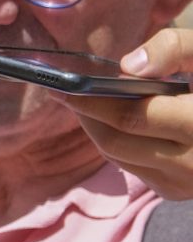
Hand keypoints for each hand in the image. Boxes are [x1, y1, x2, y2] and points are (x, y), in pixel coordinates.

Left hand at [65, 28, 192, 198]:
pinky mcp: (176, 192)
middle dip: (85, 114)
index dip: (90, 100)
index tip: (60, 83)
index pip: (131, 117)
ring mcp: (185, 184)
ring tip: (84, 100)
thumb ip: (176, 49)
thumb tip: (128, 67)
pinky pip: (131, 167)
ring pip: (118, 156)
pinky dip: (116, 143)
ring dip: (96, 128)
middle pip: (115, 140)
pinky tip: (112, 120)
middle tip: (65, 90)